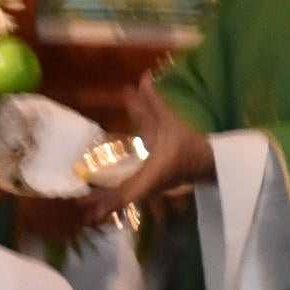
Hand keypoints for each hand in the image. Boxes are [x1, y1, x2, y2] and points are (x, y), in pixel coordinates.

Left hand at [84, 73, 211, 226]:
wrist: (208, 161)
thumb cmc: (188, 142)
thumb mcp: (170, 120)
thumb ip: (153, 102)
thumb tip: (144, 78)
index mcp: (152, 171)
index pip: (131, 191)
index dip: (113, 201)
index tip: (96, 209)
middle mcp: (148, 184)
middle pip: (122, 199)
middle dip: (102, 205)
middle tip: (80, 208)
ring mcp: (149, 189)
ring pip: (124, 199)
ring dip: (106, 204)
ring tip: (86, 212)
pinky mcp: (149, 189)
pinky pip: (128, 196)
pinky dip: (114, 199)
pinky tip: (100, 204)